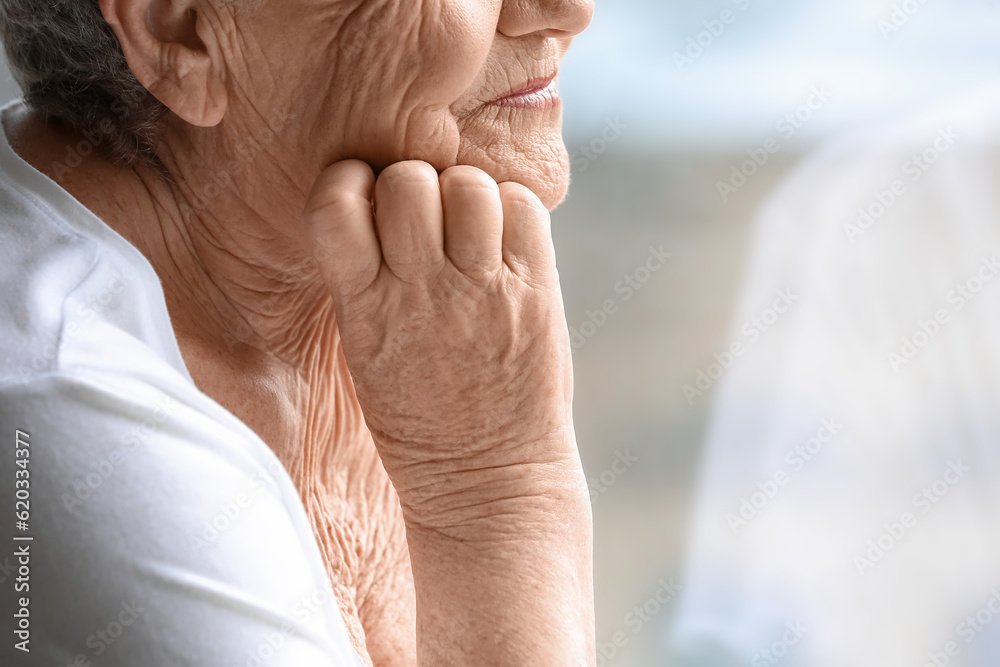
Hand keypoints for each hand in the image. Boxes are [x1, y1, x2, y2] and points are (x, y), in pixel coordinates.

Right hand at [302, 159, 583, 526]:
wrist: (487, 482)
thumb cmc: (417, 421)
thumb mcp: (364, 354)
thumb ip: (364, 281)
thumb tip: (378, 201)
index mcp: (363, 309)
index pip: (334, 203)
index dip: (348, 184)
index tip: (365, 203)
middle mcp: (421, 293)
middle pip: (406, 180)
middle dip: (412, 186)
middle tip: (426, 222)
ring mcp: (483, 293)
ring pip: (467, 185)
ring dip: (466, 195)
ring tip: (470, 233)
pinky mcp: (536, 295)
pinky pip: (524, 206)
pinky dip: (514, 210)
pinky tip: (504, 245)